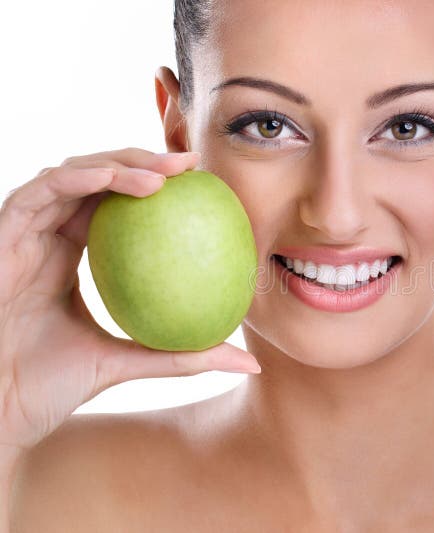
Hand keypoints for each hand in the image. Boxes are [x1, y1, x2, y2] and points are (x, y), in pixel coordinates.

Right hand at [0, 148, 260, 455]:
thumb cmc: (54, 388)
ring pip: (71, 174)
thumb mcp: (132, 361)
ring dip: (117, 164)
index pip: (117, 206)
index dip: (156, 186)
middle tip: (191, 164)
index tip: (204, 184)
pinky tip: (117, 179)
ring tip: (165, 173)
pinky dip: (78, 178)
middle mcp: (49, 237)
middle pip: (97, 179)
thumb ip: (185, 356)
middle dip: (143, 161)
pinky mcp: (2, 234)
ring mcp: (24, 233)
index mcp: (74, 256)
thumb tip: (250, 363)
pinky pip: (41, 192)